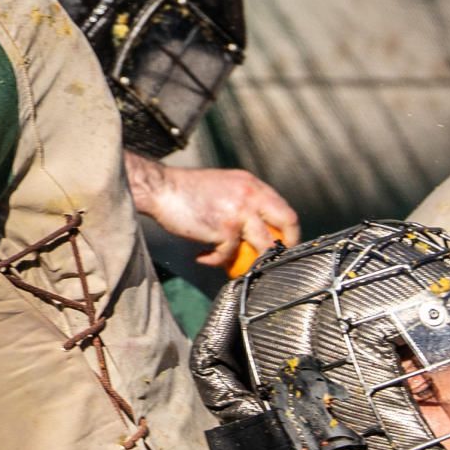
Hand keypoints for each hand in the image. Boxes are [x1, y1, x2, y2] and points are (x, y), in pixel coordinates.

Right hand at [126, 156, 299, 268]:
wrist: (162, 189)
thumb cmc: (186, 191)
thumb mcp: (224, 187)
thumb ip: (243, 202)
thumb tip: (254, 229)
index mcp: (252, 184)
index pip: (284, 209)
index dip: (288, 231)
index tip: (282, 245)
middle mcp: (251, 195)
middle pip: (287, 222)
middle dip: (285, 245)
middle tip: (275, 260)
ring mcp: (240, 212)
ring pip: (264, 245)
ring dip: (253, 260)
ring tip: (236, 265)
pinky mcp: (225, 228)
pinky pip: (229, 254)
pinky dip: (215, 260)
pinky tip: (202, 256)